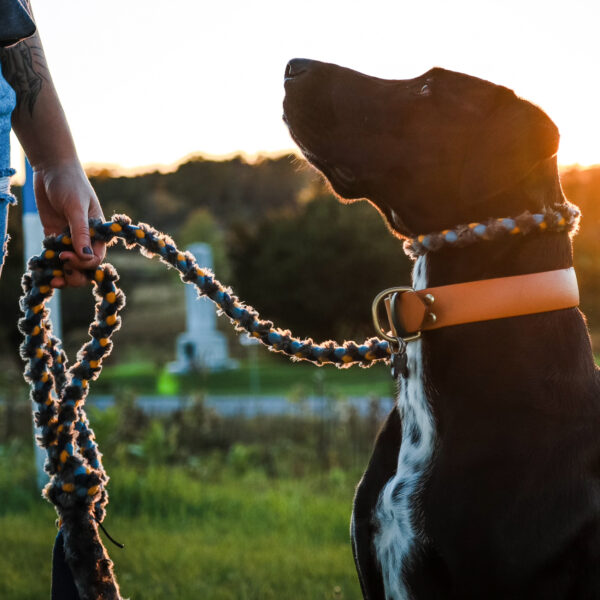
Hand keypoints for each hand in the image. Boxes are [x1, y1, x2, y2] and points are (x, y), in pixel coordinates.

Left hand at [33, 160, 105, 286]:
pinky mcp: (53, 235)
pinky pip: (53, 256)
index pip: (95, 259)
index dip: (83, 263)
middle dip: (74, 275)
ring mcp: (69, 238)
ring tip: (51, 280)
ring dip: (61, 274)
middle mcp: (85, 239)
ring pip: (68, 265)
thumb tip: (86, 257)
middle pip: (84, 267)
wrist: (51, 169)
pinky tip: (43, 270)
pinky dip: (49, 265)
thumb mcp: (76, 207)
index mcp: (98, 233)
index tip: (65, 256)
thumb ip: (81, 232)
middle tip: (60, 274)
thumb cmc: (70, 183)